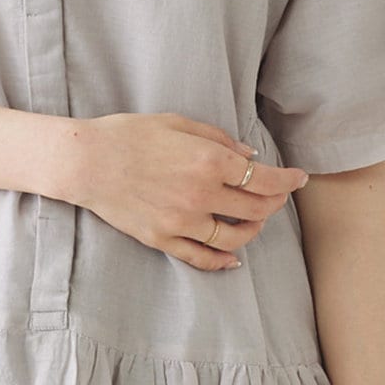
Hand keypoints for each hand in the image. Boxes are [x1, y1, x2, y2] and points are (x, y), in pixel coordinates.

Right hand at [60, 113, 308, 270]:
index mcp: (209, 160)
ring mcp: (183, 222)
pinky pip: (202, 258)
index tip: (299, 179)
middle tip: (278, 197)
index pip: (265, 178)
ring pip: (235, 238)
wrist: (86, 161)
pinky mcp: (163, 239)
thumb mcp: (178, 123)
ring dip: (252, 231)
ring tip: (254, 223)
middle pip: (257, 210)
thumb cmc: (129, 134)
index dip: (289, 180)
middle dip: (275, 203)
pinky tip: (233, 258)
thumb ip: (219, 139)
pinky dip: (223, 261)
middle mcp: (201, 194)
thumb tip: (249, 155)